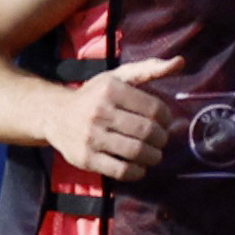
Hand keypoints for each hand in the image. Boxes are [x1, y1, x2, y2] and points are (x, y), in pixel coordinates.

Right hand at [49, 55, 178, 181]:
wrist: (54, 115)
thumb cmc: (93, 95)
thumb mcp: (118, 77)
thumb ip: (149, 69)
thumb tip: (180, 62)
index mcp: (111, 89)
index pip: (154, 108)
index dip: (167, 118)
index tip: (164, 122)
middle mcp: (99, 112)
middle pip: (147, 131)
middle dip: (161, 139)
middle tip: (160, 140)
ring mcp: (91, 137)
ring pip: (136, 152)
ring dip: (153, 157)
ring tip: (153, 154)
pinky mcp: (86, 159)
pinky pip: (121, 170)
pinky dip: (137, 172)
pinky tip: (138, 167)